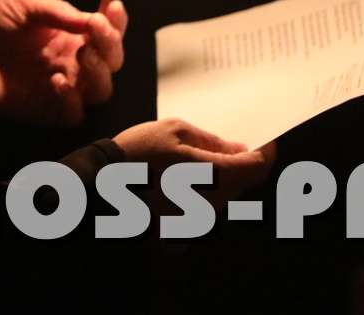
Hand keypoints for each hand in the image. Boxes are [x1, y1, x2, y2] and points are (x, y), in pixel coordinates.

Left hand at [0, 0, 127, 126]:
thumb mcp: (28, 4)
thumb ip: (60, 12)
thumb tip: (94, 20)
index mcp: (73, 36)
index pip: (108, 34)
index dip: (118, 23)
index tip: (113, 7)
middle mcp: (73, 62)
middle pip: (112, 64)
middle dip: (111, 48)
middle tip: (92, 36)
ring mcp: (62, 88)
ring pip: (101, 91)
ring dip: (98, 73)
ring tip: (81, 56)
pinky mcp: (45, 110)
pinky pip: (73, 113)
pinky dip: (72, 99)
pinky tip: (57, 81)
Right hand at [112, 119, 276, 206]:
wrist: (98, 190)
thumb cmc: (137, 154)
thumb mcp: (174, 131)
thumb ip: (212, 140)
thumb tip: (237, 149)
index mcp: (216, 175)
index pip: (259, 166)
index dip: (265, 151)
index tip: (262, 141)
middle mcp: (213, 204)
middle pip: (243, 183)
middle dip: (238, 164)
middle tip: (219, 147)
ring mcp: (198, 222)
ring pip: (223, 197)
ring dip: (217, 179)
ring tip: (189, 162)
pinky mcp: (182, 233)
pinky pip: (202, 210)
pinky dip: (198, 194)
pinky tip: (176, 181)